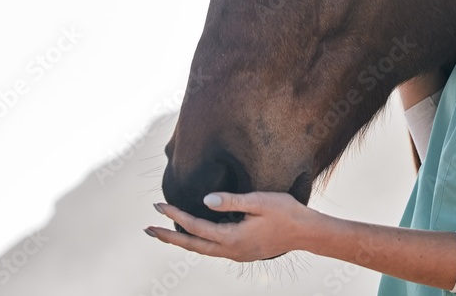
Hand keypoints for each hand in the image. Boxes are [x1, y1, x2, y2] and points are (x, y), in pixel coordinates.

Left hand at [146, 191, 316, 261]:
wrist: (307, 232)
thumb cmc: (286, 212)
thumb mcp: (259, 201)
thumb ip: (232, 201)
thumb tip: (205, 200)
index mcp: (232, 238)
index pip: (196, 226)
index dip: (175, 215)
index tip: (158, 206)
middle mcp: (230, 250)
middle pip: (192, 245)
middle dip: (169, 237)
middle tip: (147, 229)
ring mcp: (237, 254)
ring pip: (202, 250)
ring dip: (182, 241)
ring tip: (165, 234)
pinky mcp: (242, 252)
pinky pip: (213, 249)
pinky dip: (198, 242)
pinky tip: (196, 236)